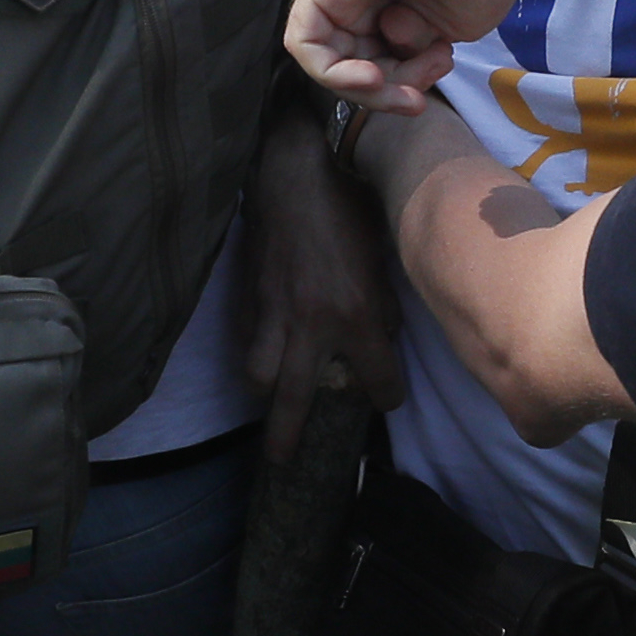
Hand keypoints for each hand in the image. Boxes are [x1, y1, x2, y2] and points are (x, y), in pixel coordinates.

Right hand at [240, 105, 404, 459]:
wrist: (298, 175)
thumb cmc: (351, 211)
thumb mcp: (382, 260)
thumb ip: (383, 306)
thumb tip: (381, 338)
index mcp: (357, 315)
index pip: (378, 377)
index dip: (387, 394)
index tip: (388, 401)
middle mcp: (313, 324)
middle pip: (294, 398)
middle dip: (287, 435)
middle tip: (282, 461)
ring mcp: (275, 313)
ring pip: (258, 375)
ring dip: (263, 394)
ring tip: (268, 405)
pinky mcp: (250, 297)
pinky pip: (247, 342)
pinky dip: (254, 355)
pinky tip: (261, 360)